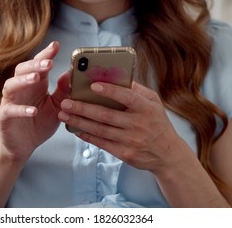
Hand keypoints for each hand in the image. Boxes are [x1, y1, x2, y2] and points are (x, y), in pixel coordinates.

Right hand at [0, 41, 69, 161]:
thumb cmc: (39, 123)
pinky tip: (32, 111)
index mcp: (35, 84)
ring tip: (36, 78)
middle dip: (35, 64)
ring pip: (11, 85)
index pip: (38, 65)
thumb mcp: (57, 107)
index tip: (56, 45)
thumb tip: (70, 74)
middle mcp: (20, 89)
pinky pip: (9, 110)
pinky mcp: (3, 117)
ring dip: (23, 80)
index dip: (45, 54)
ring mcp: (10, 102)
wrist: (24, 146)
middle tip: (48, 62)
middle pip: (22, 70)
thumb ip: (63, 92)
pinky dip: (20, 109)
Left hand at [58, 81, 177, 171]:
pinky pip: (101, 143)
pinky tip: (75, 128)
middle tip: (66, 102)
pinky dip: (86, 135)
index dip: (110, 91)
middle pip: (106, 115)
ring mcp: (130, 140)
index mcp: (145, 108)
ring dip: (79, 121)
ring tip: (64, 114)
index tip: (93, 86)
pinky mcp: (124, 153)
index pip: (126, 97)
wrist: (167, 154)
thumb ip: (137, 90)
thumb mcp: (154, 102)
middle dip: (83, 108)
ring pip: (100, 130)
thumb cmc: (158, 123)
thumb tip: (117, 76)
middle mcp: (137, 124)